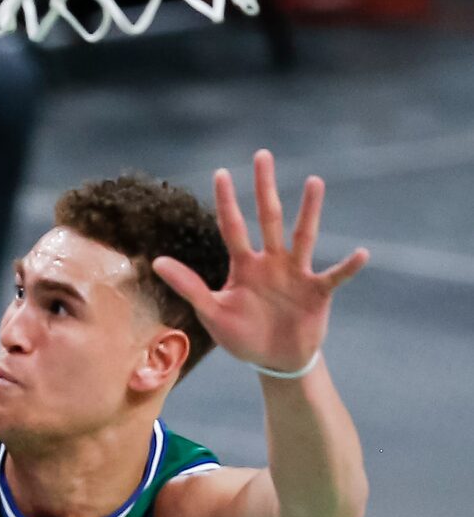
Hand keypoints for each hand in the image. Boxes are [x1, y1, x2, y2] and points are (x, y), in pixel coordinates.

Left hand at [153, 150, 367, 375]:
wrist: (274, 360)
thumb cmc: (243, 335)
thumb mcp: (212, 312)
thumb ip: (188, 286)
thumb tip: (156, 262)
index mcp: (245, 266)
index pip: (232, 227)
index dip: (226, 202)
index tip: (221, 173)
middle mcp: (272, 262)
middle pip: (268, 218)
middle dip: (264, 188)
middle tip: (262, 155)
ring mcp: (296, 274)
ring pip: (303, 235)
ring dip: (309, 210)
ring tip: (314, 182)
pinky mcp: (318, 291)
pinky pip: (335, 276)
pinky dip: (348, 266)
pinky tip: (361, 254)